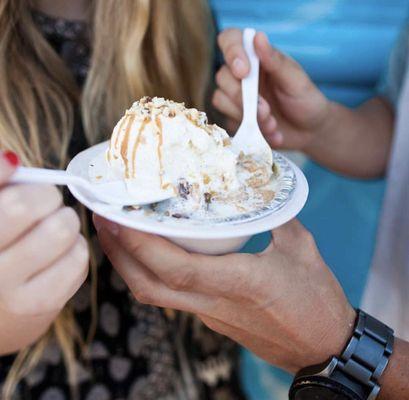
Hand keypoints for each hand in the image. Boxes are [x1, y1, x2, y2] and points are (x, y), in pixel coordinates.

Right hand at [0, 152, 88, 319]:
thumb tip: (13, 159)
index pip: (5, 199)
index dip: (15, 178)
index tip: (21, 173)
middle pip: (30, 210)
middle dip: (46, 200)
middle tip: (42, 205)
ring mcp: (10, 292)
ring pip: (62, 231)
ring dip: (65, 223)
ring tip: (52, 229)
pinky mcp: (41, 306)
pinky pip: (78, 259)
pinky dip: (75, 248)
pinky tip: (59, 253)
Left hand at [95, 216, 355, 372]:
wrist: (321, 347)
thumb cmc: (316, 299)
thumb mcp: (301, 247)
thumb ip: (275, 215)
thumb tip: (258, 190)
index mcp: (238, 282)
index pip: (175, 269)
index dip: (140, 246)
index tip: (118, 218)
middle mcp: (215, 301)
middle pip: (149, 287)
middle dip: (118, 255)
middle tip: (103, 220)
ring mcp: (209, 313)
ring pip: (154, 294)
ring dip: (128, 265)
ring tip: (117, 233)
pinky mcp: (211, 316)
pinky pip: (169, 296)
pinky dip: (150, 273)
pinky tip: (151, 251)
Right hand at [213, 29, 330, 150]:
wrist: (309, 131)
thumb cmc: (305, 99)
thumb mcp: (295, 79)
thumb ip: (275, 61)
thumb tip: (257, 37)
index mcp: (256, 57)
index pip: (230, 40)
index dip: (232, 53)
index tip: (244, 72)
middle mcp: (242, 75)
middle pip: (222, 77)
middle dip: (242, 97)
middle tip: (266, 111)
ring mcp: (236, 98)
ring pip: (221, 100)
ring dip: (247, 116)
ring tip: (272, 125)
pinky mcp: (235, 118)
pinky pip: (229, 122)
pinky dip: (250, 131)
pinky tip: (272, 135)